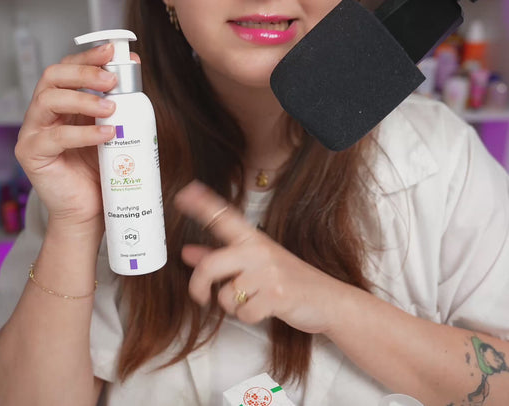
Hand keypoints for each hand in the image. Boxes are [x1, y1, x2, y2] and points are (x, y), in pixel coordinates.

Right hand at [15, 43, 139, 233]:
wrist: (90, 210)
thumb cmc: (101, 169)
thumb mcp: (114, 128)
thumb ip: (120, 101)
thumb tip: (135, 66)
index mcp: (62, 103)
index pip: (68, 69)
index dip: (88, 57)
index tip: (113, 51)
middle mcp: (43, 113)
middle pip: (53, 77)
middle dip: (84, 73)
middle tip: (112, 80)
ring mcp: (33, 132)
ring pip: (49, 100)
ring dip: (83, 99)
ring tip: (111, 107)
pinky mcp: (32, 154)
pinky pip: (56, 137)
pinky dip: (84, 132)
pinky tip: (107, 134)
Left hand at [175, 181, 344, 334]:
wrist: (327, 299)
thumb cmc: (289, 279)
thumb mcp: (254, 263)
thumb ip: (218, 256)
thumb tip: (188, 252)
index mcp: (252, 239)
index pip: (224, 217)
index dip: (203, 206)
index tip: (184, 194)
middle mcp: (259, 250)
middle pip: (211, 264)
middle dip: (199, 284)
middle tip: (200, 294)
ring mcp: (268, 272)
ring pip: (226, 296)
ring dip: (233, 306)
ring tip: (251, 299)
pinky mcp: (277, 294)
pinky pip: (244, 313)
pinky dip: (249, 317)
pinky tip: (263, 309)